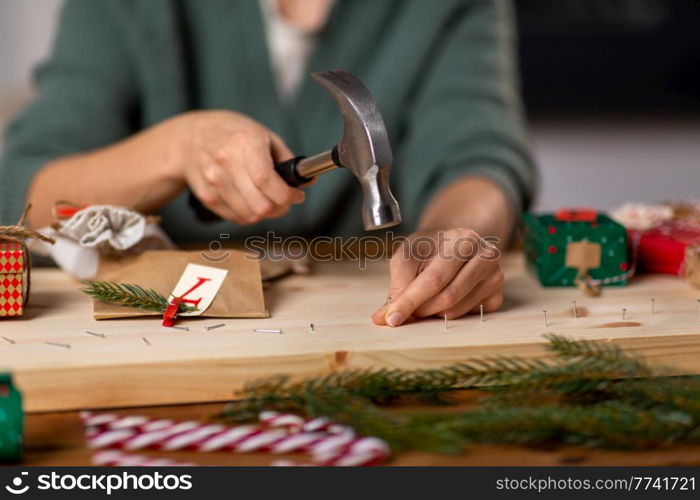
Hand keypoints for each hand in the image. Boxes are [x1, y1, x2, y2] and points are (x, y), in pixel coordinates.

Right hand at [179, 110, 305, 224]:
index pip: (266, 181)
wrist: (189, 139)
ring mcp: (214, 181)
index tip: (296, 195)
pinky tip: (251, 199)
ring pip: (250, 216)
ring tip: (269, 199)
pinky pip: (237, 217)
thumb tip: (308, 179)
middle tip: (285, 200)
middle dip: (281, 208)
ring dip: (266, 213)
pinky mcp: (207, 197)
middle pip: (260, 205)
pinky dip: (250, 214)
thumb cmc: (232, 135)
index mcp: (245, 142)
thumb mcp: (263, 135)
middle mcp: (226, 162)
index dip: (287, 195)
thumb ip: (287, 159)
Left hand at [371, 228, 503, 326]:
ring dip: (432, 313)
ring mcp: (496, 277)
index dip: (410, 300)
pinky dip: (449, 314)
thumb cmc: (428, 250)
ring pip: (456, 310)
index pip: (434, 278)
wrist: (453, 244)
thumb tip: (382, 318)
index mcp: (464, 239)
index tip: (391, 318)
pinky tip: (444, 299)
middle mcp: (486, 256)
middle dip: (420, 309)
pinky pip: (467, 317)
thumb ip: (396, 286)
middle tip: (405, 309)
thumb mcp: (407, 257)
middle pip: (448, 297)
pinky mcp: (497, 296)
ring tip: (424, 299)